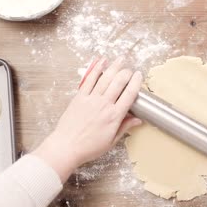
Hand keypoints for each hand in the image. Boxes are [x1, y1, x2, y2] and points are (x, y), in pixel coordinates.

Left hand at [33, 56, 142, 181]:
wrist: (66, 147)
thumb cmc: (89, 147)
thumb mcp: (111, 141)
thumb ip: (125, 127)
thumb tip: (138, 120)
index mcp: (114, 116)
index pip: (129, 94)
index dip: (136, 82)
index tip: (140, 76)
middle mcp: (104, 104)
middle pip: (119, 82)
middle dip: (127, 72)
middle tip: (130, 69)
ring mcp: (91, 99)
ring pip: (106, 78)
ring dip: (115, 66)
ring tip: (121, 59)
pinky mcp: (79, 97)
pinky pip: (89, 79)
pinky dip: (96, 69)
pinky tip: (102, 61)